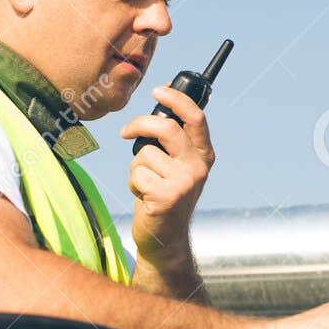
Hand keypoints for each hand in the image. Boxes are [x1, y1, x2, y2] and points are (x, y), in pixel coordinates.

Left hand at [120, 85, 214, 267]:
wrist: (165, 238)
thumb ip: (173, 139)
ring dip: (135, 168)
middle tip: (125, 132)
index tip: (157, 90)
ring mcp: (184, 183)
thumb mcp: (176, 165)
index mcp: (203, 155)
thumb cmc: (164, 195)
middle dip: (139, 124)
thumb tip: (164, 98)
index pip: (196, 118)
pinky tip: (145, 198)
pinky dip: (133, 185)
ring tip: (145, 184)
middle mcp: (198, 167)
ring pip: (144, 155)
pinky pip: (137, 175)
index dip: (176, 99)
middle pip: (166, 129)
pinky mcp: (167, 198)